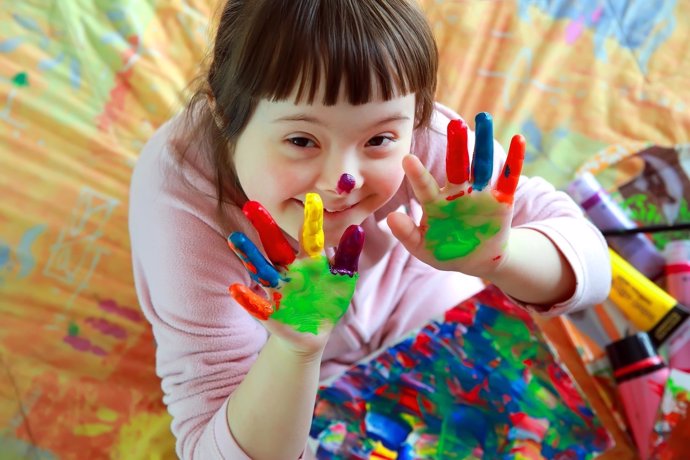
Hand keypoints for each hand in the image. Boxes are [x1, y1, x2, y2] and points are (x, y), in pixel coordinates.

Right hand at [227, 193, 364, 353]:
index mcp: (309, 260)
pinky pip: (257, 305)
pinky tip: (235, 289)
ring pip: (262, 270)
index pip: (309, 236)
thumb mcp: (343, 278)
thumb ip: (348, 256)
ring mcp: (278, 290)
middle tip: (251, 204)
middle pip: (275, 246)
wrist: (314, 332)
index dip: (311, 219)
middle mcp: (289, 270)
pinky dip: (247, 298)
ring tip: (235, 237)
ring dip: (249, 255)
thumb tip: (357, 228)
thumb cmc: (329, 300)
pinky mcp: (270, 313)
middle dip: (264, 227)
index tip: (312, 197)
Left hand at [387, 112, 524, 277]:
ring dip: (483, 143)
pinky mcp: (502, 199)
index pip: (425, 186)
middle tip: (454, 124)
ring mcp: (480, 194)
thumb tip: (390, 218)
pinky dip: (515, 159)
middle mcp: (457, 192)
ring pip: (481, 164)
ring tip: (483, 118)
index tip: (407, 159)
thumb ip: (407, 234)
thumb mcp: (423, 248)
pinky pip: (508, 177)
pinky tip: (519, 139)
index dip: (417, 174)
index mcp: (436, 203)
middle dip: (456, 145)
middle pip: (456, 165)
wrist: (476, 260)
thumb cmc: (445, 251)